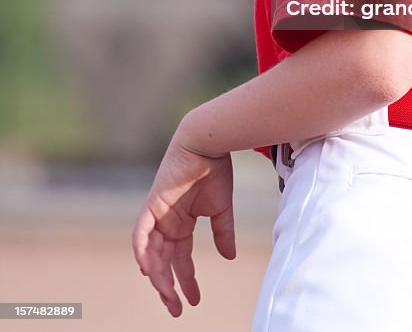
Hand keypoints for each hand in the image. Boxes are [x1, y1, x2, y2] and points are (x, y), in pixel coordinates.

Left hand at [132, 137, 235, 316]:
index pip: (180, 258)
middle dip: (169, 286)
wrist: (208, 143)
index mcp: (182, 222)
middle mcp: (167, 221)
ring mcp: (158, 213)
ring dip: (158, 275)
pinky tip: (149, 270)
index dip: (186, 279)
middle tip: (176, 308)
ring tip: (167, 296)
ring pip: (152, 253)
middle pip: (164, 261)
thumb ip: (223, 233)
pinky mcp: (152, 204)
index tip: (194, 300)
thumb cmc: (216, 170)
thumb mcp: (222, 209)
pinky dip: (143, 251)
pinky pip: (141, 233)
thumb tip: (229, 257)